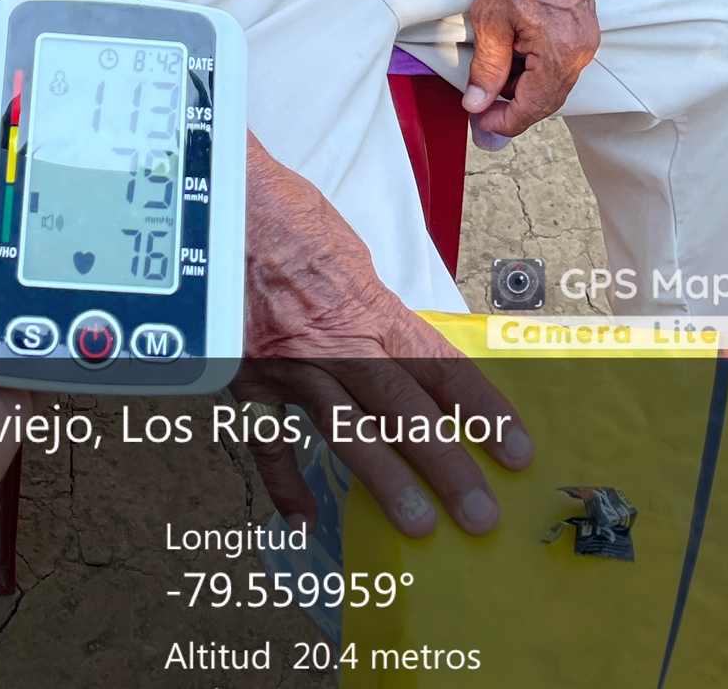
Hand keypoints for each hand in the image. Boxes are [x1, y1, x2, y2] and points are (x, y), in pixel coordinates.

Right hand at [235, 139, 531, 538]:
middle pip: (403, 411)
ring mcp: (289, 366)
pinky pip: (267, 438)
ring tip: (418, 525)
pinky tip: (302, 518)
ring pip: (346, 431)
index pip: (440, 367)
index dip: (482, 411)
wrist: (212, 203)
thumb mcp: (345, 247)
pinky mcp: (246, 378)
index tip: (515, 449)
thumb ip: (370, 301)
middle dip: (447, 465)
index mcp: (368, 306)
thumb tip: (394, 333)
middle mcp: (336, 343)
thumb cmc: (280, 210)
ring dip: (385, 481)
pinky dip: (284, 480)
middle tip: (480, 513)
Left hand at [463, 0, 599, 138]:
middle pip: (550, 98)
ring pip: (557, 80)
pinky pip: (563, 59)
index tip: (481, 124)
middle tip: (482, 108)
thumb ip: (487, 69)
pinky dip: (538, 67)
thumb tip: (478, 105)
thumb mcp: (489, 20)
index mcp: (561, 51)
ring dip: (527, 87)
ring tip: (493, 82)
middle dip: (515, 107)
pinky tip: (513, 60)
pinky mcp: (585, 23)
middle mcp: (583, 48)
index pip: (535, 106)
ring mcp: (588, 35)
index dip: (505, 122)